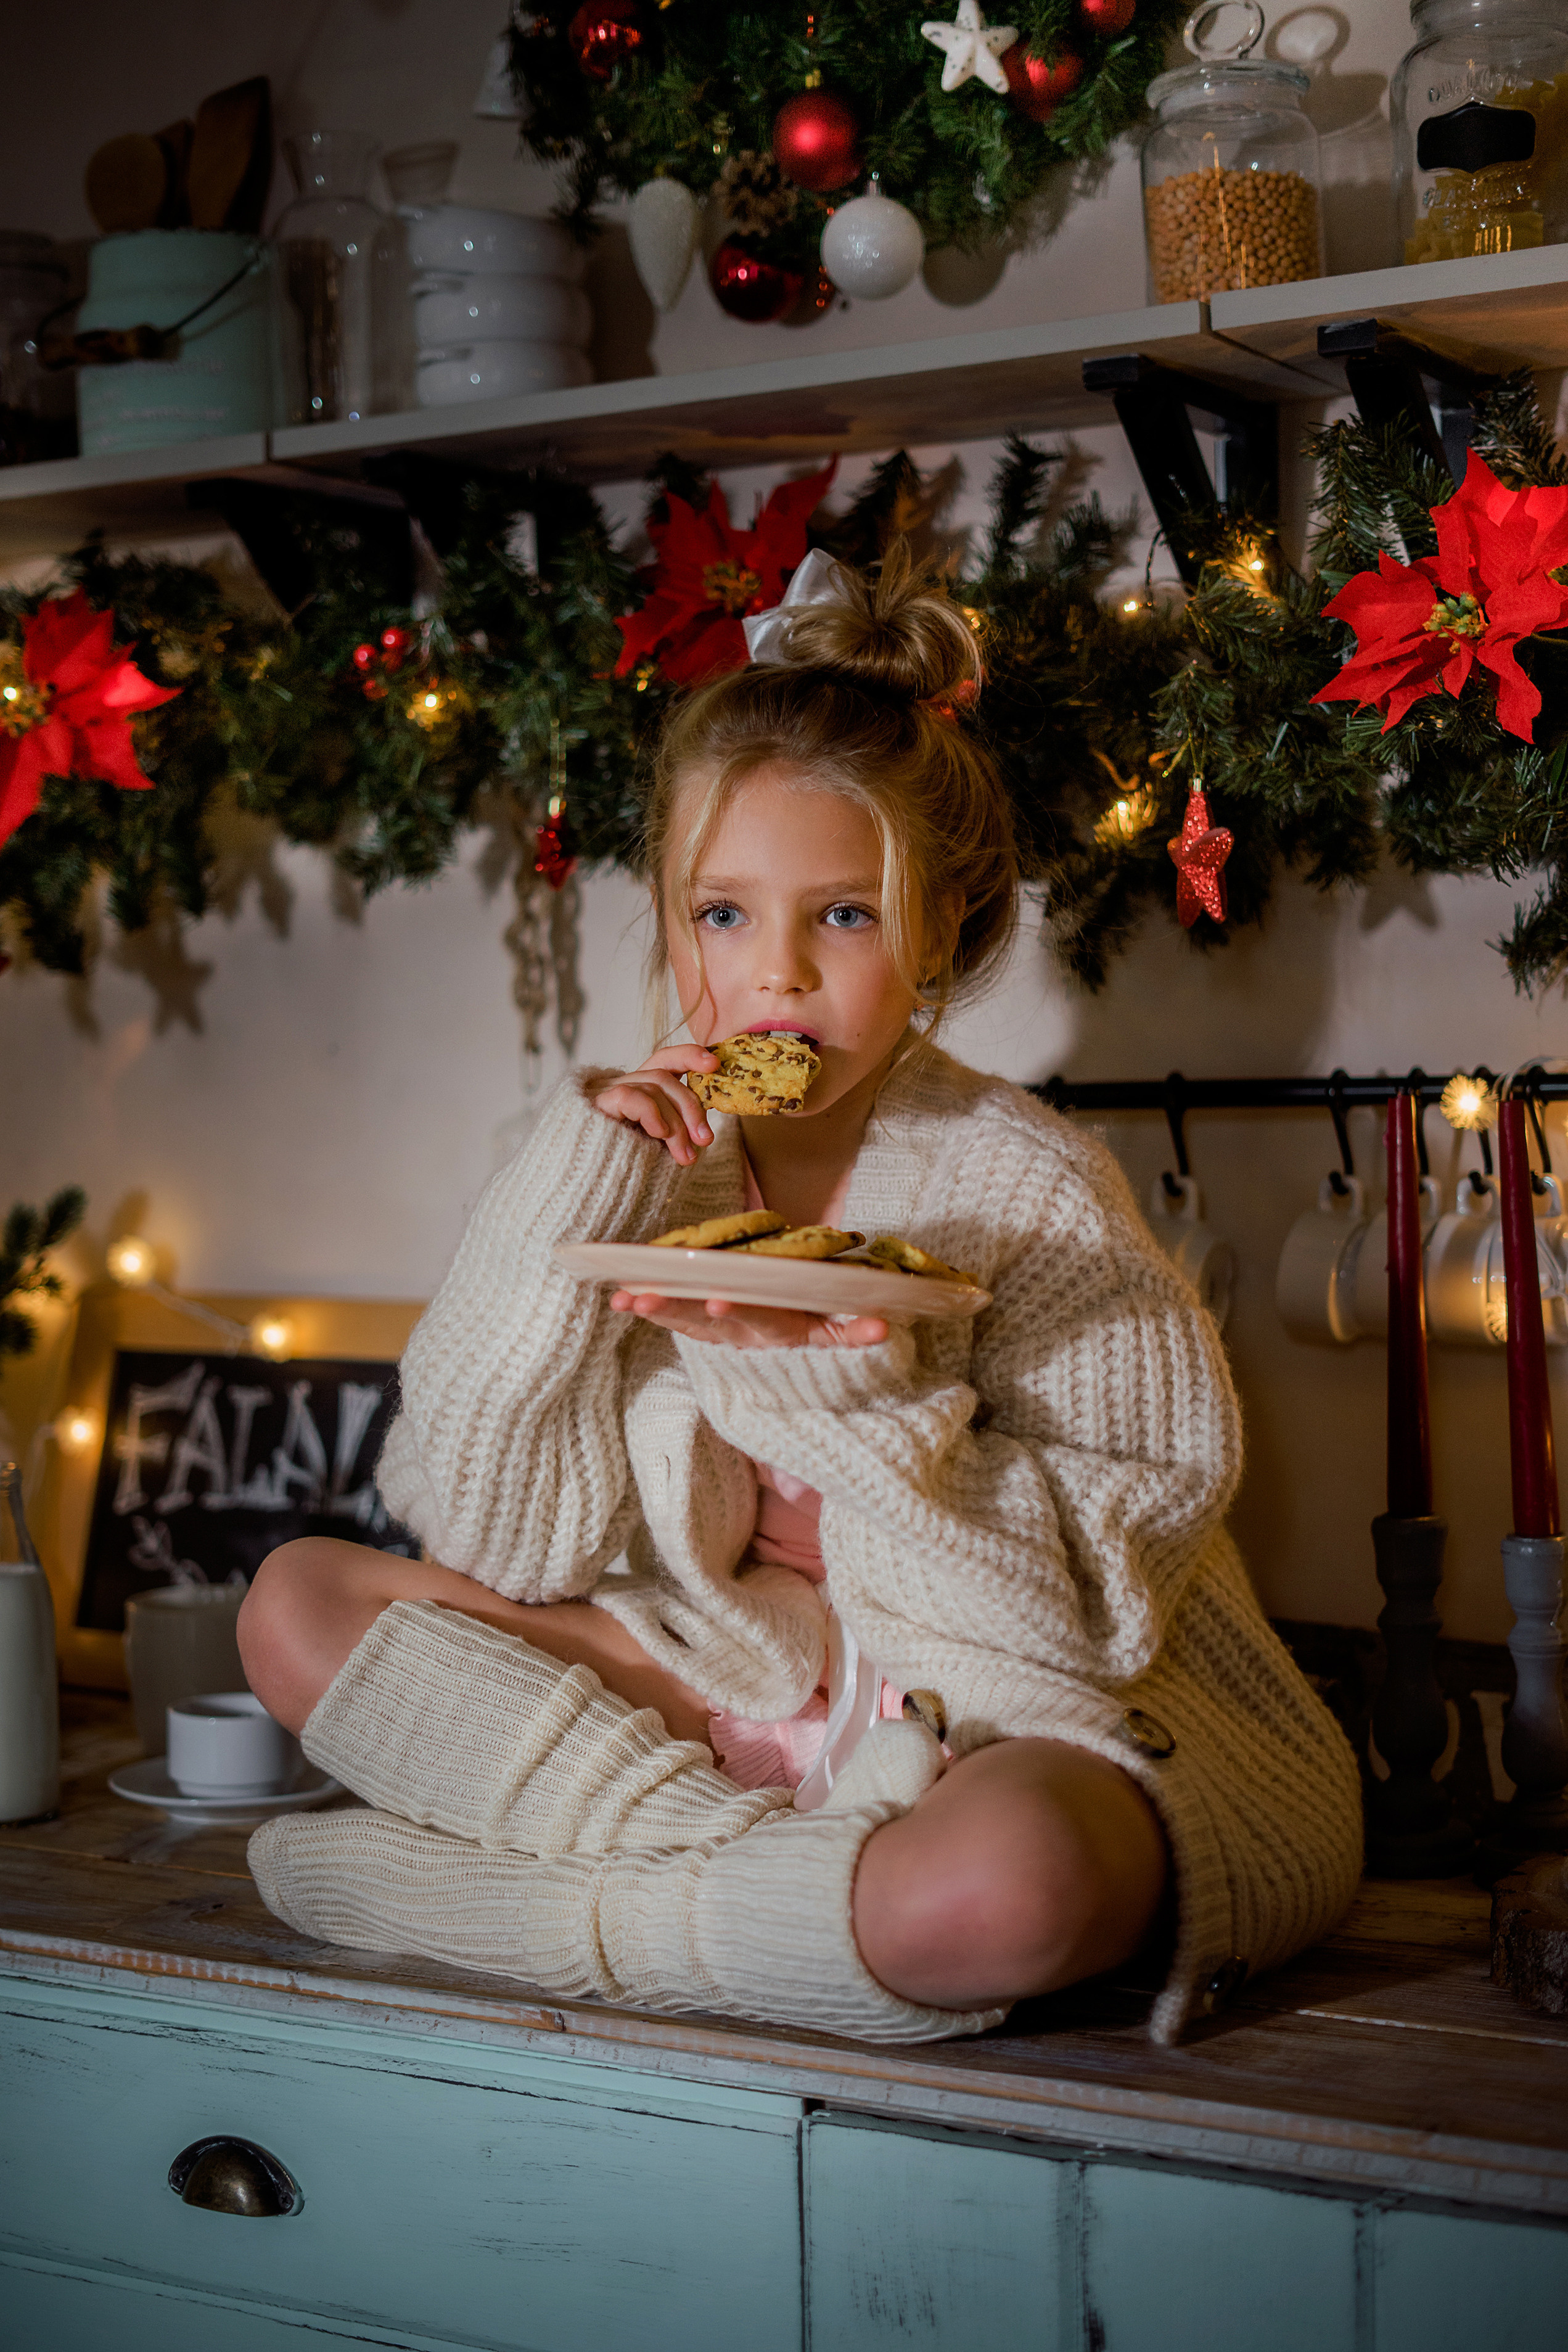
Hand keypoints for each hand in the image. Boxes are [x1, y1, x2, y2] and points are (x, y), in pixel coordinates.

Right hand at [593, 1045, 718, 1165]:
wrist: (583, 1189)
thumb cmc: (621, 1172)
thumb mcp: (656, 1149)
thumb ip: (676, 1133)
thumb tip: (704, 1134)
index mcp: (638, 1090)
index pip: (664, 1060)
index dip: (689, 1056)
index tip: (714, 1065)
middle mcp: (621, 1084)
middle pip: (663, 1076)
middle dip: (691, 1107)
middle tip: (706, 1140)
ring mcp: (604, 1092)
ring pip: (652, 1087)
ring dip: (676, 1124)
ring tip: (686, 1156)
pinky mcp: (593, 1106)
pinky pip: (627, 1096)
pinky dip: (650, 1113)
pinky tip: (658, 1134)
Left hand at [610, 1291, 888, 1350]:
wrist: (791, 1354)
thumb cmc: (814, 1322)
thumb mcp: (835, 1331)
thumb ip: (852, 1332)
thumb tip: (883, 1329)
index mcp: (776, 1329)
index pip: (756, 1319)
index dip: (737, 1310)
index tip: (716, 1301)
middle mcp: (742, 1333)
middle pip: (706, 1322)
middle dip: (674, 1310)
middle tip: (641, 1300)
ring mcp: (721, 1330)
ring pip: (684, 1320)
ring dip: (653, 1309)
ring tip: (621, 1299)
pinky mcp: (703, 1323)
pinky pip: (673, 1316)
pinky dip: (647, 1307)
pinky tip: (617, 1295)